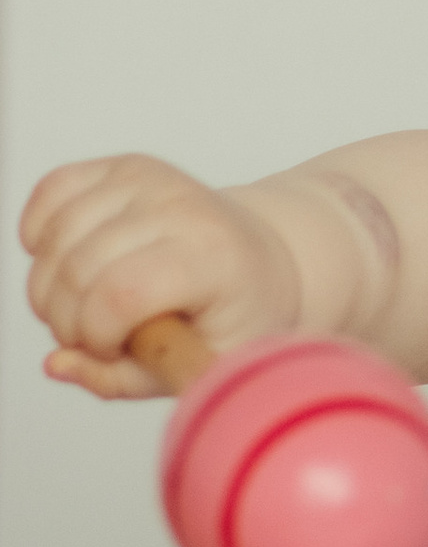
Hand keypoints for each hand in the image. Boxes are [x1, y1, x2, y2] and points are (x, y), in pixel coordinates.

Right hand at [18, 154, 303, 396]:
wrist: (266, 257)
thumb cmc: (237, 316)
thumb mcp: (198, 367)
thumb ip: (124, 380)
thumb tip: (57, 365)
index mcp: (212, 257)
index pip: (120, 294)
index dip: (96, 336)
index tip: (114, 351)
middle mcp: (180, 206)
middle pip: (78, 271)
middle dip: (68, 322)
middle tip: (98, 338)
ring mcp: (148, 179)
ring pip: (54, 237)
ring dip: (50, 287)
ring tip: (86, 307)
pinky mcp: (121, 166)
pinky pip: (50, 193)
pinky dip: (41, 236)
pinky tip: (67, 263)